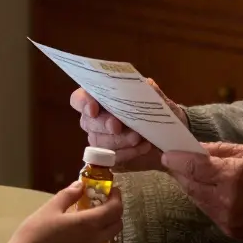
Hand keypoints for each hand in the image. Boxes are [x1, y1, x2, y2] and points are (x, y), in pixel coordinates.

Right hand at [5, 181, 123, 242]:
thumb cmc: (35, 233)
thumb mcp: (50, 209)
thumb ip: (69, 195)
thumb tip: (80, 185)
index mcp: (89, 224)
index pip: (115, 209)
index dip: (117, 198)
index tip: (112, 190)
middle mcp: (94, 240)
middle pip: (117, 225)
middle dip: (114, 212)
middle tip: (102, 203)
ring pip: (106, 238)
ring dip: (104, 226)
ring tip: (87, 217)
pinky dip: (93, 238)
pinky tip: (76, 234)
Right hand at [71, 79, 187, 171]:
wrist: (164, 133)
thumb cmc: (152, 110)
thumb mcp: (153, 97)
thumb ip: (148, 90)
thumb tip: (147, 84)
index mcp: (99, 98)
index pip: (78, 99)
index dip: (82, 103)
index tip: (93, 109)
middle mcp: (94, 119)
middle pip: (88, 123)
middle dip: (103, 124)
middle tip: (118, 127)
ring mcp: (99, 138)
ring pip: (100, 142)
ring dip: (120, 140)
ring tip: (138, 138)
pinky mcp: (109, 156)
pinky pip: (113, 158)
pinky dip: (129, 153)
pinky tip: (143, 147)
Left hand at [161, 142, 242, 241]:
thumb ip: (222, 151)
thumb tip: (197, 148)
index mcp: (234, 176)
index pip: (193, 167)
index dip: (176, 160)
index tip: (167, 154)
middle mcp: (227, 201)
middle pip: (190, 185)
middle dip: (182, 173)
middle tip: (178, 162)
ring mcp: (228, 220)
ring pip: (197, 200)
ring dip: (193, 187)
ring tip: (195, 174)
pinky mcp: (232, 231)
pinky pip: (210, 212)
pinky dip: (206, 200)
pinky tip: (212, 190)